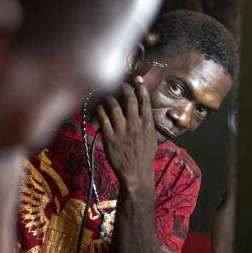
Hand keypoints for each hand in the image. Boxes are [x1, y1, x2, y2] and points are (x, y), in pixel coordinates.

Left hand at [96, 76, 156, 191]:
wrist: (135, 173)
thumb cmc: (144, 156)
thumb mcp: (151, 138)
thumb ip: (147, 123)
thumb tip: (144, 110)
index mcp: (147, 125)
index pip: (144, 102)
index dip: (141, 88)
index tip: (137, 79)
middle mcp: (135, 126)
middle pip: (130, 100)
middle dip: (125, 89)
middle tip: (121, 85)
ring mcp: (122, 131)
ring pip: (115, 107)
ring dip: (111, 98)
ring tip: (109, 96)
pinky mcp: (110, 138)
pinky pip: (104, 119)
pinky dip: (101, 111)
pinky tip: (99, 107)